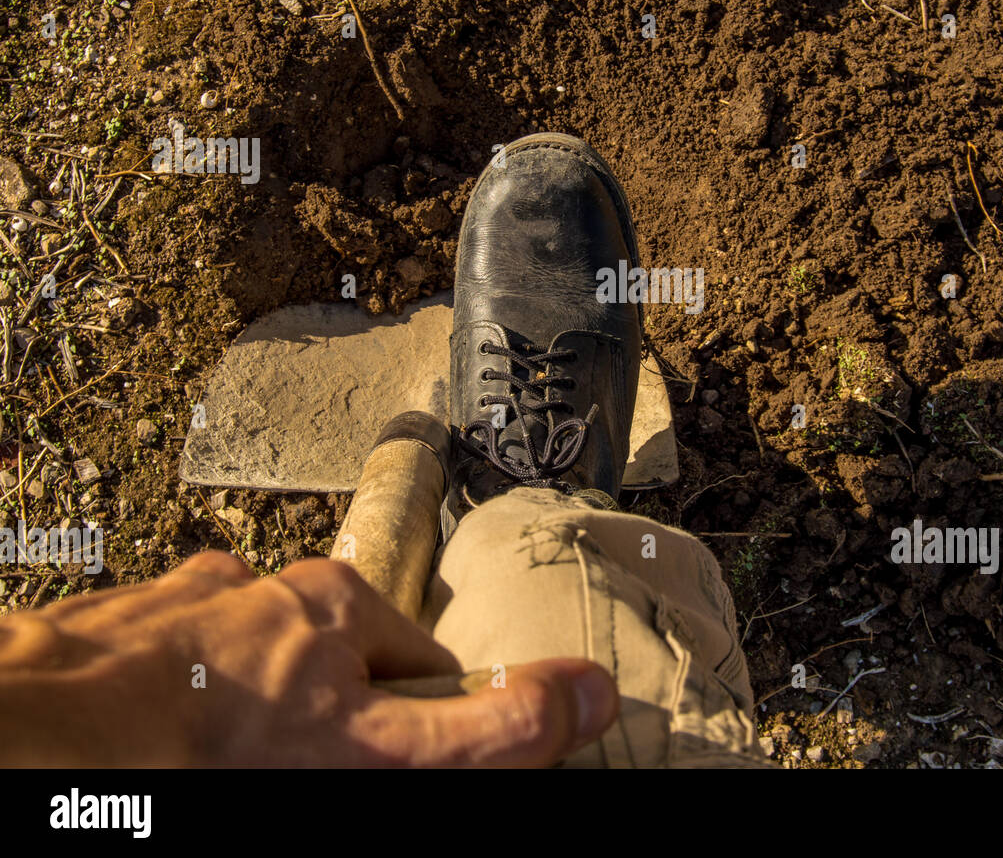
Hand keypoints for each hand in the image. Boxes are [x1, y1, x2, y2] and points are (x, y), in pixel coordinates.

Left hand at [0, 551, 617, 766]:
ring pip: (256, 652)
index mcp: (342, 602)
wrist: (64, 730)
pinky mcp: (126, 627)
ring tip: (240, 748)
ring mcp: (193, 601)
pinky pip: (178, 658)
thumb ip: (488, 730)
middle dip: (340, 703)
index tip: (409, 755)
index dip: (427, 717)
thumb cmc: (227, 736)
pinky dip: (185, 691)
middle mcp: (269, 584)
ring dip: (259, 695)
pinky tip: (174, 732)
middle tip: (319, 761)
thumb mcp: (382, 748)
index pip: (424, 659)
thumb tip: (594, 692)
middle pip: (338, 652)